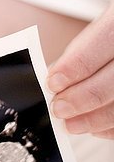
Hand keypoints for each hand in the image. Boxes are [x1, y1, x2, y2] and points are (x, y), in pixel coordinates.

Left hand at [47, 0, 113, 138]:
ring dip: (97, 117)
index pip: (103, 40)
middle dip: (84, 97)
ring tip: (72, 124)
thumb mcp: (95, 33)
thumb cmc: (111, 37)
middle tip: (59, 108)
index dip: (77, 65)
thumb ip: (78, 53)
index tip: (53, 82)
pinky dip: (112, 126)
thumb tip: (54, 80)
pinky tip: (95, 128)